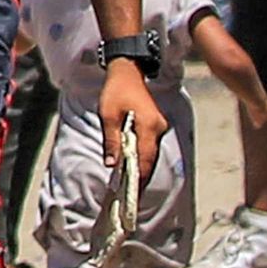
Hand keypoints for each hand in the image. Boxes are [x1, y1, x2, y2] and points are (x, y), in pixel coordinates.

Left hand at [102, 56, 169, 184]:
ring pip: (150, 153)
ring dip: (139, 167)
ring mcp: (158, 127)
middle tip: (129, 194)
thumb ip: (111, 140)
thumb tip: (112, 164)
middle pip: (150, 158)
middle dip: (140, 176)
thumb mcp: (108, 115)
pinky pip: (148, 146)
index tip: (132, 192)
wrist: (128, 73)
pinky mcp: (154, 126)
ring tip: (128, 184)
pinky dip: (140, 157)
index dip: (139, 176)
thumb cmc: (116, 91)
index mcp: (149, 126)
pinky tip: (130, 166)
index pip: (145, 157)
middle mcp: (158, 128)